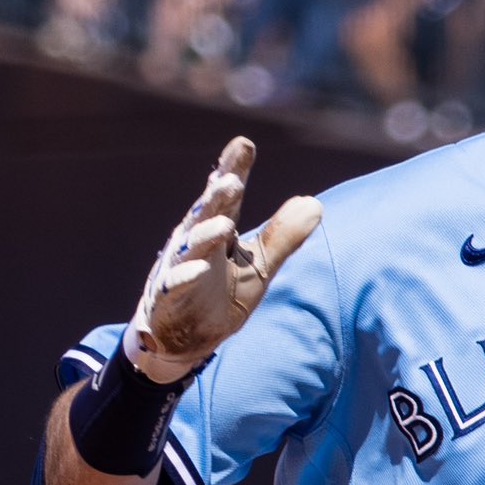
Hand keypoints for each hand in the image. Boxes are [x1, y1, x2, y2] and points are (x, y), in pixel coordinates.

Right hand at [125, 136, 322, 381]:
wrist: (182, 339)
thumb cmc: (219, 296)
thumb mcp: (258, 267)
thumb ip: (282, 237)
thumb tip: (316, 203)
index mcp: (215, 230)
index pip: (226, 198)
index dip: (233, 170)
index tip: (243, 145)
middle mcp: (194, 242)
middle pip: (206, 214)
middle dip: (217, 197)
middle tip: (233, 180)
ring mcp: (179, 268)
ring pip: (191, 246)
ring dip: (206, 234)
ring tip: (224, 224)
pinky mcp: (168, 298)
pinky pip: (176, 284)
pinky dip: (186, 276)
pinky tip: (200, 268)